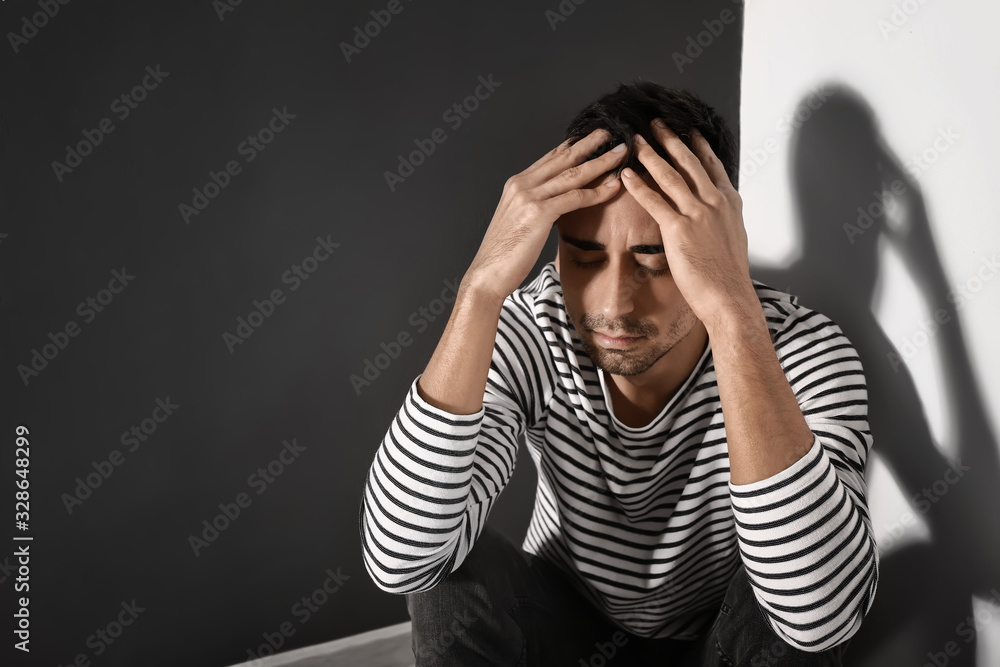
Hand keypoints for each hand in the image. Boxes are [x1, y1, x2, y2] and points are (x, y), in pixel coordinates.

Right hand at [464, 128, 627, 302]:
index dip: (571, 147)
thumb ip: (533, 207)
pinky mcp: (539, 213)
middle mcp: (522, 185)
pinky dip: (597, 191)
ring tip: (619, 153)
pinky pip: (575, 198)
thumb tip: (553, 206)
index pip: (549, 159)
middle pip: (562, 159)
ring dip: (599, 162)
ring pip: (572, 174)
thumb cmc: (504, 254)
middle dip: (588, 144)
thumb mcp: (517, 221)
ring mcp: (529, 197)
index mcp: (516, 185)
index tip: (590, 139)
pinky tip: (613, 186)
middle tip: (608, 133)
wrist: (487, 273)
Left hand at [619, 120, 754, 328]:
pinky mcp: (679, 229)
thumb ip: (722, 220)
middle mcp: (714, 202)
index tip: (689, 131)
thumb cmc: (729, 275)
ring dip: (650, 155)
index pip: (712, 166)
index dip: (698, 146)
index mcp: (729, 203)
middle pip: (689, 162)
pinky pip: (654, 201)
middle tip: (656, 123)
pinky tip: (626, 175)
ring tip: (636, 140)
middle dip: (671, 140)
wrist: (729, 296)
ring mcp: (697, 213)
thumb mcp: (733, 238)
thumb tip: (716, 215)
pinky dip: (638, 186)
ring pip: (670, 175)